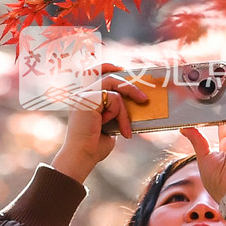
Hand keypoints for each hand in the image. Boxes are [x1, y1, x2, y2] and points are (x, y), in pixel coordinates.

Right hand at [51, 65, 147, 184]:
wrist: (81, 158)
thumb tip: (135, 103)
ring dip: (127, 103)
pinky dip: (120, 113)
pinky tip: (121, 130)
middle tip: (144, 99)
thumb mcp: (109, 125)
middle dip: (129, 85)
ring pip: (113, 86)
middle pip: (108, 76)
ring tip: (131, 122)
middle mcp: (82, 94)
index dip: (108, 66)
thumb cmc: (94, 146)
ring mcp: (83, 95)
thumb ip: (116, 112)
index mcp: (85, 98)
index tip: (123, 69)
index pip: (95, 72)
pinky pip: (113, 98)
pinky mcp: (87, 100)